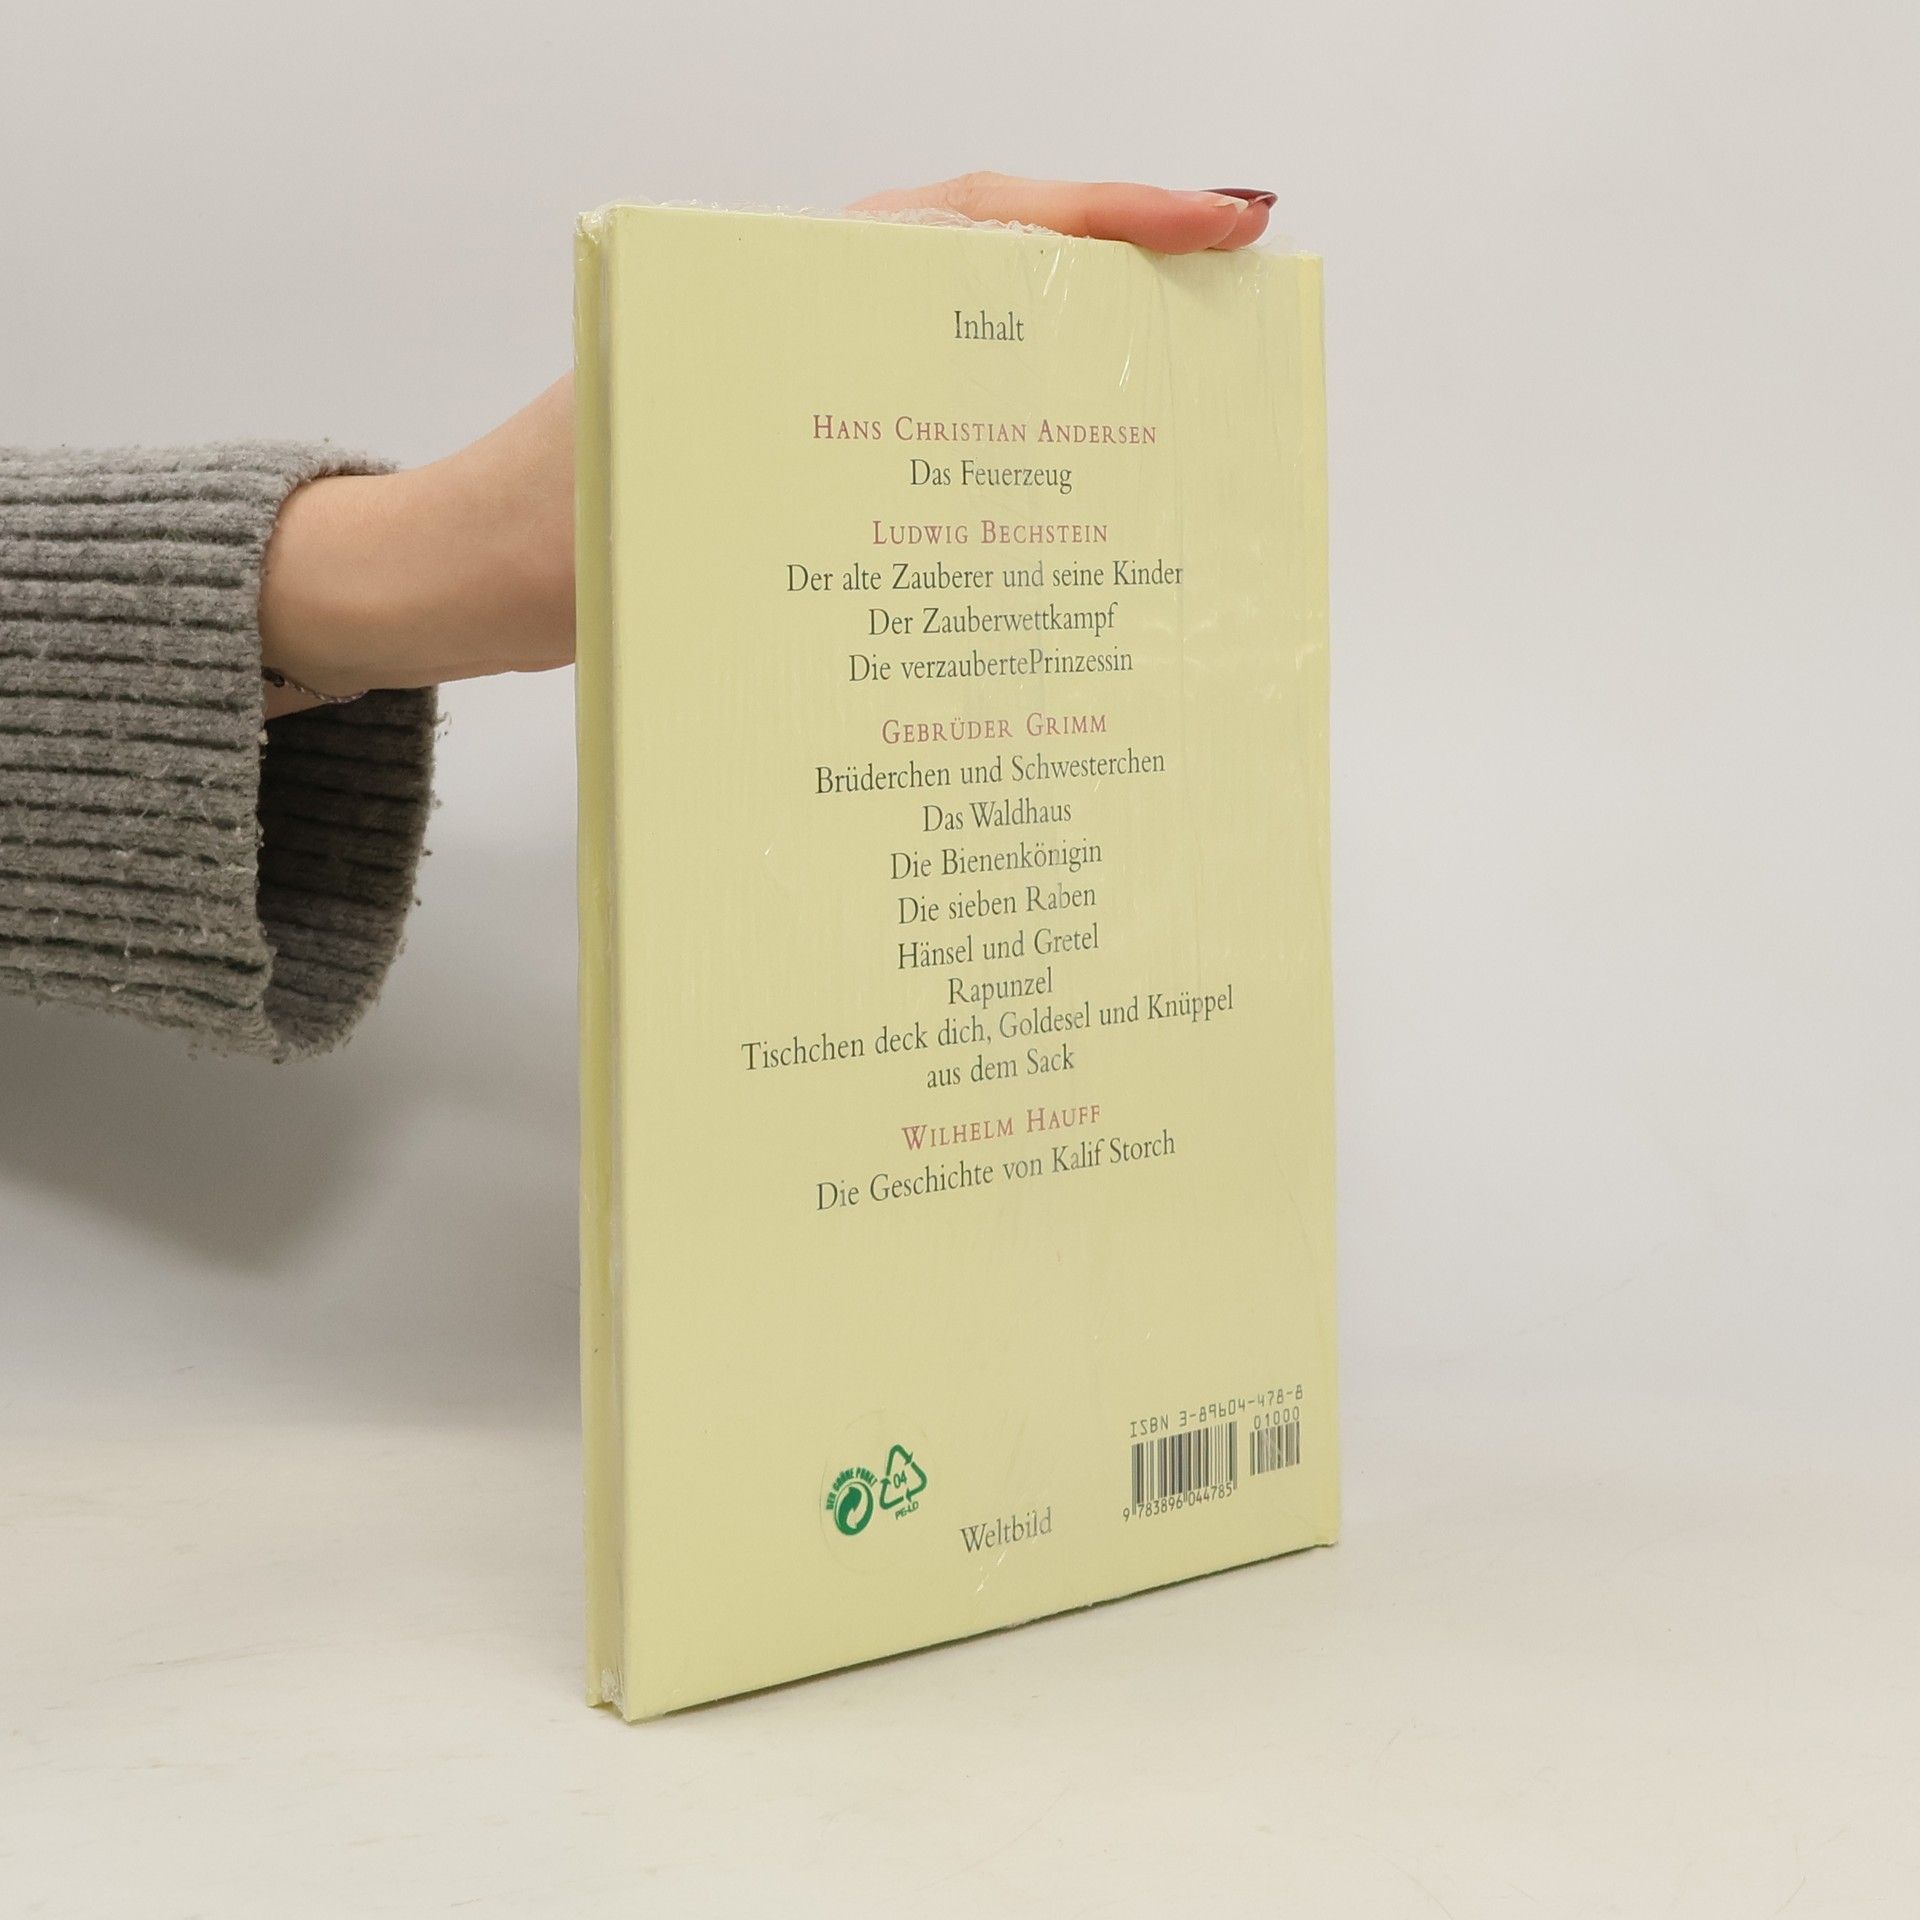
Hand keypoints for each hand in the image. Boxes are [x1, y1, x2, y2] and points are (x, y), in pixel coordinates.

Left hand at [258, 175, 1275, 713]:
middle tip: (1229, 333)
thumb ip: (798, 463)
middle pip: (994, 279)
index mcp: (778, 289)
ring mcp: (801, 389)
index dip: (1108, 218)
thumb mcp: (667, 487)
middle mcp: (802, 320)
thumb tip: (965, 489)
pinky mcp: (794, 458)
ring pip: (966, 360)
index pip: (971, 225)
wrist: (445, 582)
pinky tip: (1047, 520)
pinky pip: (921, 436)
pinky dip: (994, 457)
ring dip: (1066, 379)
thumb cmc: (529, 538)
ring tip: (1173, 424)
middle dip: (1121, 291)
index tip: (1225, 220)